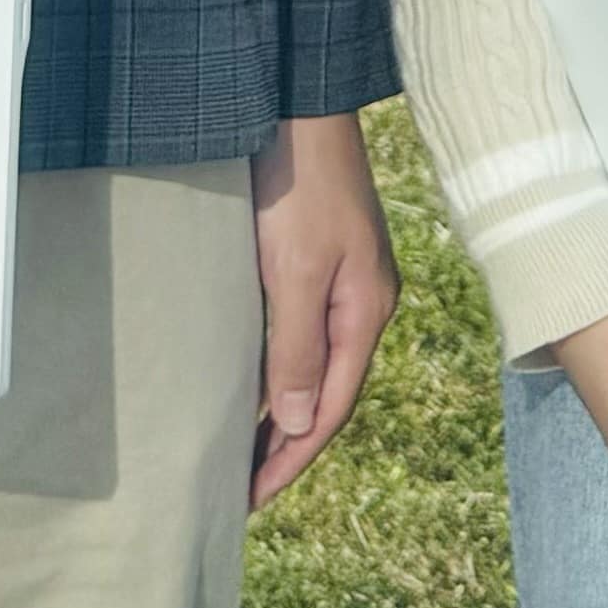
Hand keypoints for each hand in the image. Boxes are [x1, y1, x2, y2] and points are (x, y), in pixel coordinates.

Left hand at [249, 113, 396, 510]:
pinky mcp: (320, 261)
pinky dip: (276, 371)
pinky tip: (250, 383)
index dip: (289, 460)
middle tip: (242, 493)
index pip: (327, 409)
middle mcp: (362, 304)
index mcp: (365, 313)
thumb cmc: (300, 187)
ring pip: (312, 366)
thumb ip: (296, 349)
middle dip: (286, 448)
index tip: (249, 500)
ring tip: (242, 453)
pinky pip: (299, 335)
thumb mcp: (295, 273)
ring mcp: (344, 282)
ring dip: (280, 413)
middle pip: (326, 394)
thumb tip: (293, 426)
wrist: (299, 106)